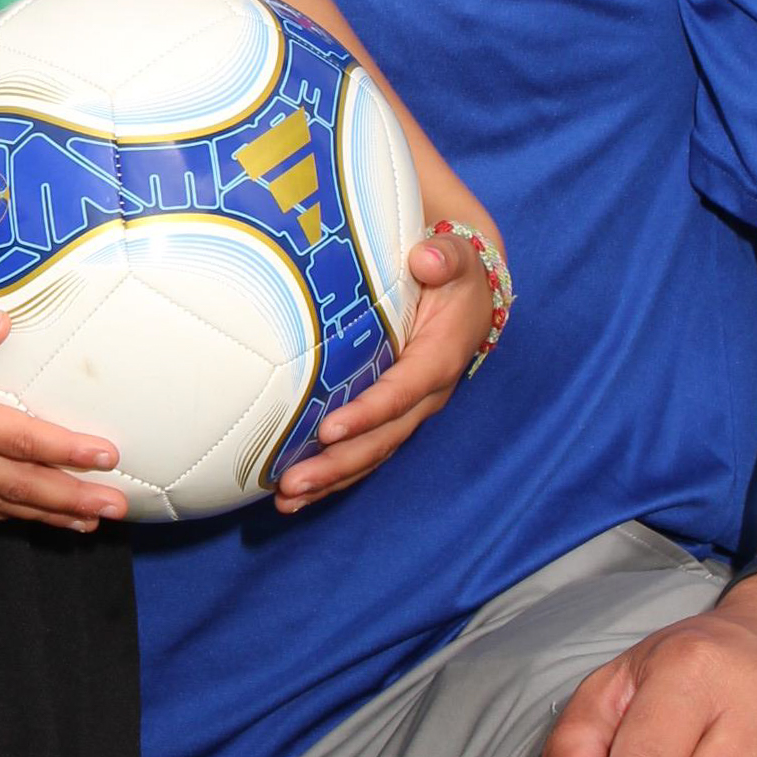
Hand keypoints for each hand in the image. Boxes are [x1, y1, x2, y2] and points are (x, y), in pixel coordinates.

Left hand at [271, 227, 496, 511]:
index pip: (402, 392)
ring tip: (286, 499)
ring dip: (330, 480)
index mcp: (440, 358)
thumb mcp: (456, 257)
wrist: (470, 293)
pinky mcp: (392, 416)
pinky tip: (297, 493)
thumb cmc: (453, 272)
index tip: (328, 430)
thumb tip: (426, 258)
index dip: (368, 414)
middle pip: (382, 439)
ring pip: (371, 454)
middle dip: (338, 465)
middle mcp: (426, 395)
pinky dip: (333, 475)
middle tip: (292, 484)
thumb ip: (445, 256)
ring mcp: (409, 411)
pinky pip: (365, 451)